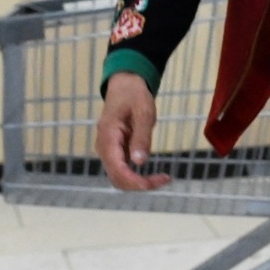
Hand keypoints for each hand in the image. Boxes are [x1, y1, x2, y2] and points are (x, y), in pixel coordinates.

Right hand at [97, 73, 167, 191]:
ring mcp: (108, 151)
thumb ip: (141, 137)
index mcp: (108, 139)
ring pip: (120, 176)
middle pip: (117, 178)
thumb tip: (140, 162)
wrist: (124, 86)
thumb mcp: (143, 112)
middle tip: (165, 179)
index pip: (118, 170)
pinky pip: (123, 169)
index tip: (157, 182)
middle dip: (140, 184)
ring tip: (162, 178)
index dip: (136, 181)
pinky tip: (154, 172)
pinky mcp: (115, 151)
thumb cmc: (134, 96)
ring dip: (139, 182)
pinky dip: (138, 175)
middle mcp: (104, 149)